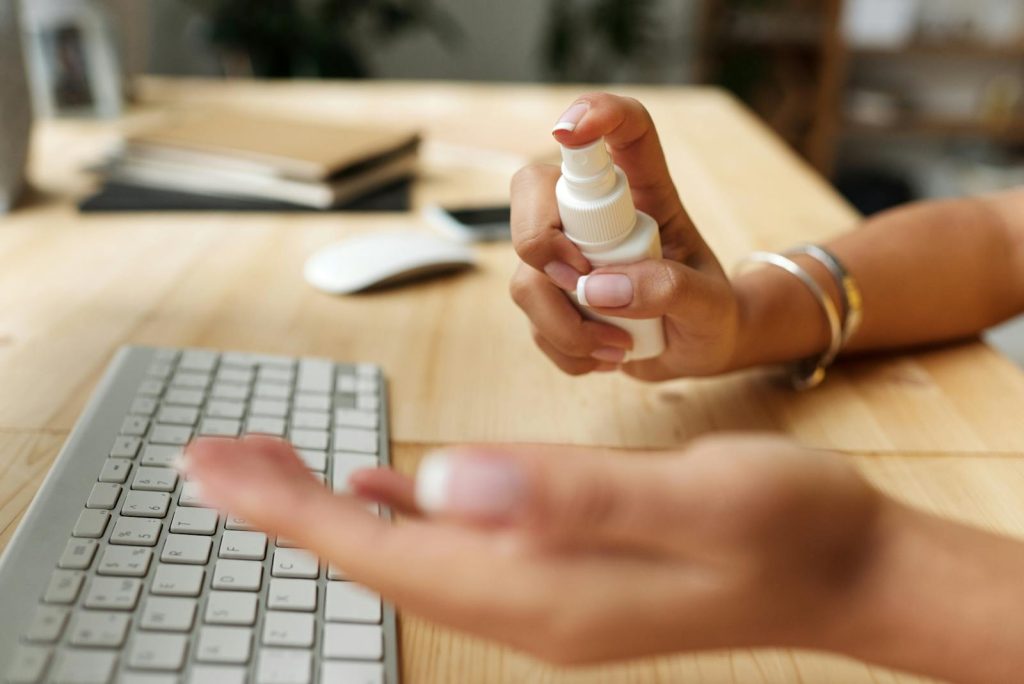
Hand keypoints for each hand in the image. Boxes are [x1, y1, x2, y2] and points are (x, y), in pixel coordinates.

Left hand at [182, 434, 892, 664]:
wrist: (842, 568)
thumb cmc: (782, 527)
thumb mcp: (692, 496)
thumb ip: (568, 495)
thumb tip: (441, 482)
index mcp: (539, 585)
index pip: (381, 551)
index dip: (290, 510)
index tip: (214, 468)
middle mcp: (524, 600)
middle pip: (374, 556)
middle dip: (286, 508)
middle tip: (210, 459)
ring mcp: (542, 590)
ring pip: (405, 549)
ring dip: (330, 510)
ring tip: (268, 469)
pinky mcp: (561, 568)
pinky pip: (452, 544)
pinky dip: (397, 515)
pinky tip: (378, 493)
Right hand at [510, 93, 738, 380]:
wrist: (698, 350)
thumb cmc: (711, 313)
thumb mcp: (709, 303)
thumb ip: (669, 288)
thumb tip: (600, 288)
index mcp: (646, 193)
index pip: (624, 132)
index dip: (596, 114)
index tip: (569, 130)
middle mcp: (596, 216)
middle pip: (533, 189)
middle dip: (541, 240)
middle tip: (583, 283)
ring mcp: (567, 255)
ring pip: (525, 272)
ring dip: (563, 323)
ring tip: (616, 348)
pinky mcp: (551, 296)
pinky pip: (531, 319)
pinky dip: (565, 348)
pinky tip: (603, 355)